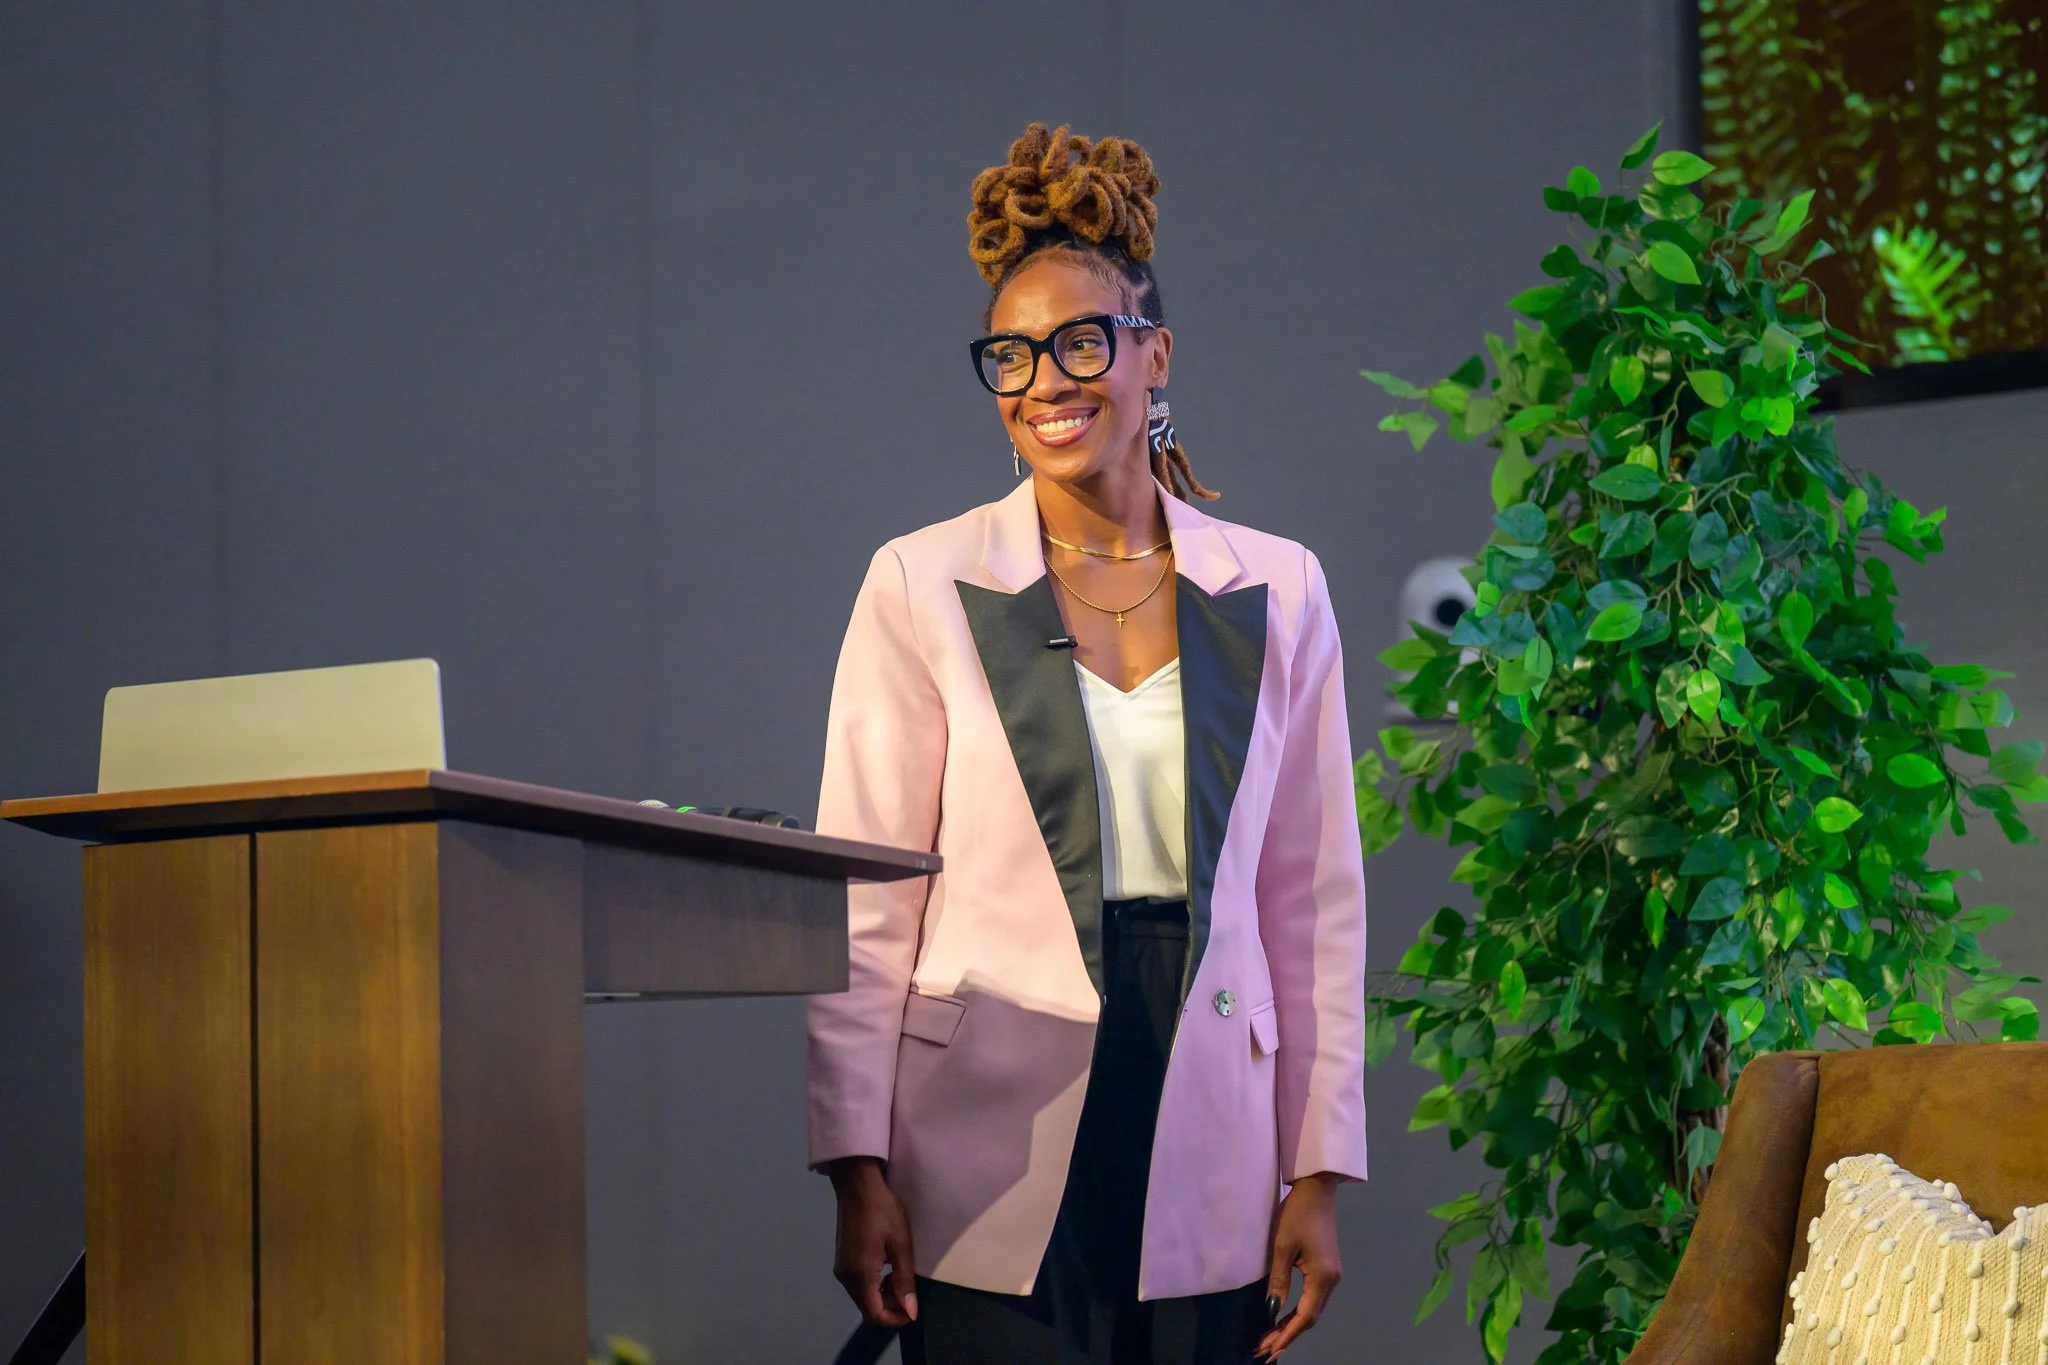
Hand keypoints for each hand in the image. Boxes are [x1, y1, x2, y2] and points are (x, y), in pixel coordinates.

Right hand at [826, 1156, 918, 1327]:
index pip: (875, 1315)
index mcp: (860, 1275)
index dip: (895, 1318)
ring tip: (898, 1278)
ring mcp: (841, 1269)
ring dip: (881, 1297)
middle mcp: (846, 1278)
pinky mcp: (841, 1261)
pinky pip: (857, 1285)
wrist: (858, 1185)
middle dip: (890, 1308)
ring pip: (862, 1298)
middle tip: (908, 1291)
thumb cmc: (883, 1211)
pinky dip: (872, 1286)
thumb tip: (910, 1312)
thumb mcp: (900, 1245)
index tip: (912, 1308)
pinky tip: (884, 1269)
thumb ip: (904, 1281)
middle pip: (867, 1309)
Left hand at [1256, 1172, 1343, 1359]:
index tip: (1270, 1351)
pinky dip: (1299, 1312)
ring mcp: (1332, 1275)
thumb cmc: (1297, 1215)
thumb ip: (1278, 1281)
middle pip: (1311, 1317)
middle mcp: (1331, 1281)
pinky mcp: (1327, 1268)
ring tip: (1271, 1338)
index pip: (1305, 1317)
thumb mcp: (1281, 1248)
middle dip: (1288, 1335)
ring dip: (1293, 1325)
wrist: (1316, 1190)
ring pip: (1313, 1310)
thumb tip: (1271, 1310)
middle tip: (1265, 1349)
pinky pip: (1313, 1299)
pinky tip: (1284, 1317)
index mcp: (1322, 1277)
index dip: (1287, 1336)